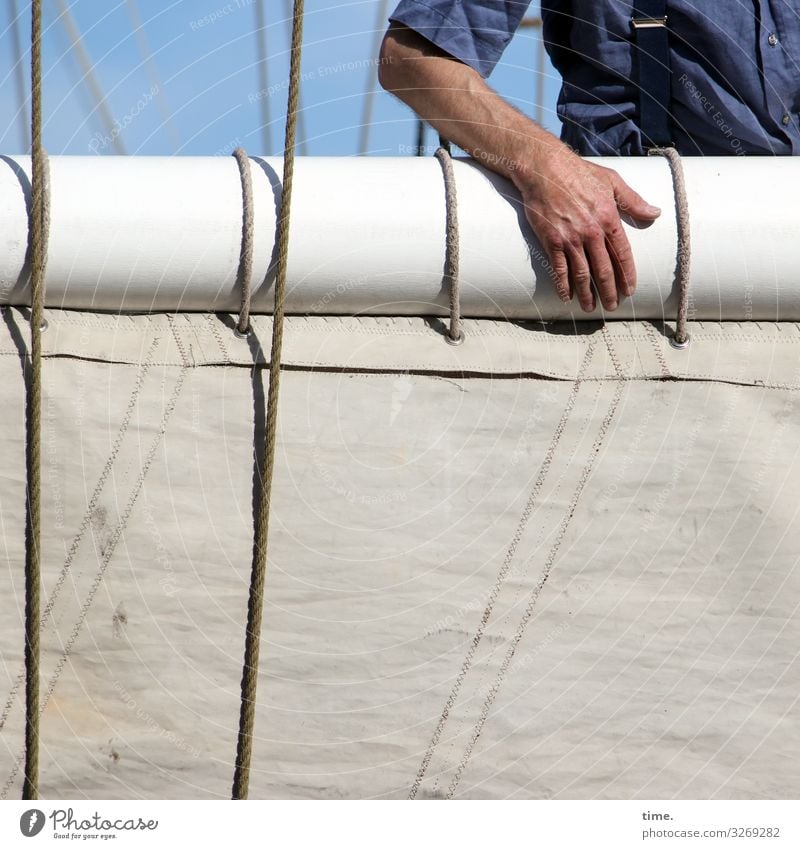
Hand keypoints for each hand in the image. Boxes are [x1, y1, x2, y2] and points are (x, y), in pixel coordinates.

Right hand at [517, 149, 660, 311]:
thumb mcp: (612, 182)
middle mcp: (591, 232)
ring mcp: (570, 239)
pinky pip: (559, 269)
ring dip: (587, 294)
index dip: (627, 275)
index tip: (629, 290)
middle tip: (613, 306)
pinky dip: (563, 285)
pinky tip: (567, 297)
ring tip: (591, 308)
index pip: (623, 254)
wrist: (545, 169)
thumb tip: (655, 214)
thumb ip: (633, 201)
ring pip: (582, 274)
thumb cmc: (579, 173)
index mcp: (609, 219)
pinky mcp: (551, 241)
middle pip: (604, 269)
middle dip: (609, 291)